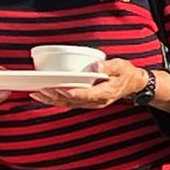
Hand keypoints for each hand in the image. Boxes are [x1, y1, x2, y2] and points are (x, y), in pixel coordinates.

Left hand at [31, 57, 147, 109]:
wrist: (134, 84)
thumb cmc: (126, 73)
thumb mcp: (121, 66)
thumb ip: (108, 67)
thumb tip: (95, 67)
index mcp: (106, 92)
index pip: (87, 94)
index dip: (72, 93)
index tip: (59, 88)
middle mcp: (97, 101)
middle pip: (72, 101)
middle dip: (54, 97)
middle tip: (39, 91)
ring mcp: (92, 103)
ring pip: (68, 104)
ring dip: (52, 100)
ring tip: (36, 94)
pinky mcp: (87, 102)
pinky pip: (69, 103)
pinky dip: (56, 100)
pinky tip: (46, 96)